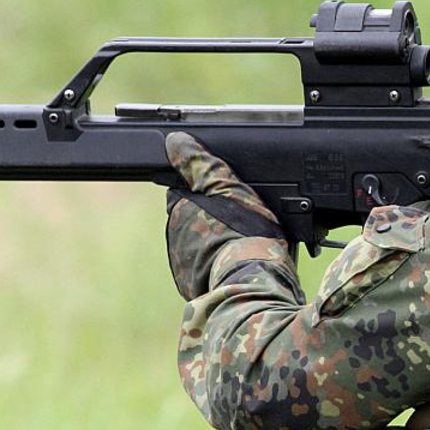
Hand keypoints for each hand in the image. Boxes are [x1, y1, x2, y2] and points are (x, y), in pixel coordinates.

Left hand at [165, 133, 285, 299]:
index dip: (209, 194)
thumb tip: (176, 141)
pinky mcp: (194, 287)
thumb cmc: (246, 234)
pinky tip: (239, 265)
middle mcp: (175, 237)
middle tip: (241, 225)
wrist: (254, 282)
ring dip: (216, 244)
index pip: (186, 193)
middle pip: (194, 220)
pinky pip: (205, 270)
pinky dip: (219, 266)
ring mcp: (182, 265)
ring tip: (244, 247)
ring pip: (200, 246)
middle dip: (212, 220)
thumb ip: (202, 164)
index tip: (229, 201)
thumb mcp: (229, 187)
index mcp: (180, 210)